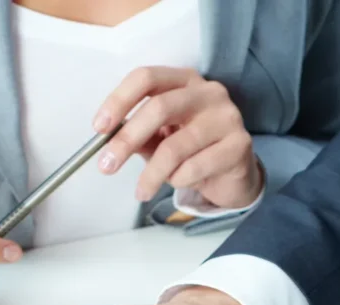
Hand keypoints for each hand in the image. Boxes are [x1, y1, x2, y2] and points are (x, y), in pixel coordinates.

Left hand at [93, 66, 262, 208]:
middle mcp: (209, 92)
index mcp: (184, 80)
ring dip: (152, 173)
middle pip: (159, 108)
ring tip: (141, 191)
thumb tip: (107, 141)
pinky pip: (196, 167)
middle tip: (107, 166)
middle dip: (127, 139)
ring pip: (176, 146)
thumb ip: (138, 134)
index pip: (146, 78)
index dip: (119, 100)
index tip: (99, 128)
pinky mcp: (239, 145)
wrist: (235, 174)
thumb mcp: (161, 137)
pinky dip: (179, 180)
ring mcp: (227, 117)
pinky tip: (180, 183)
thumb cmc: (194, 151)